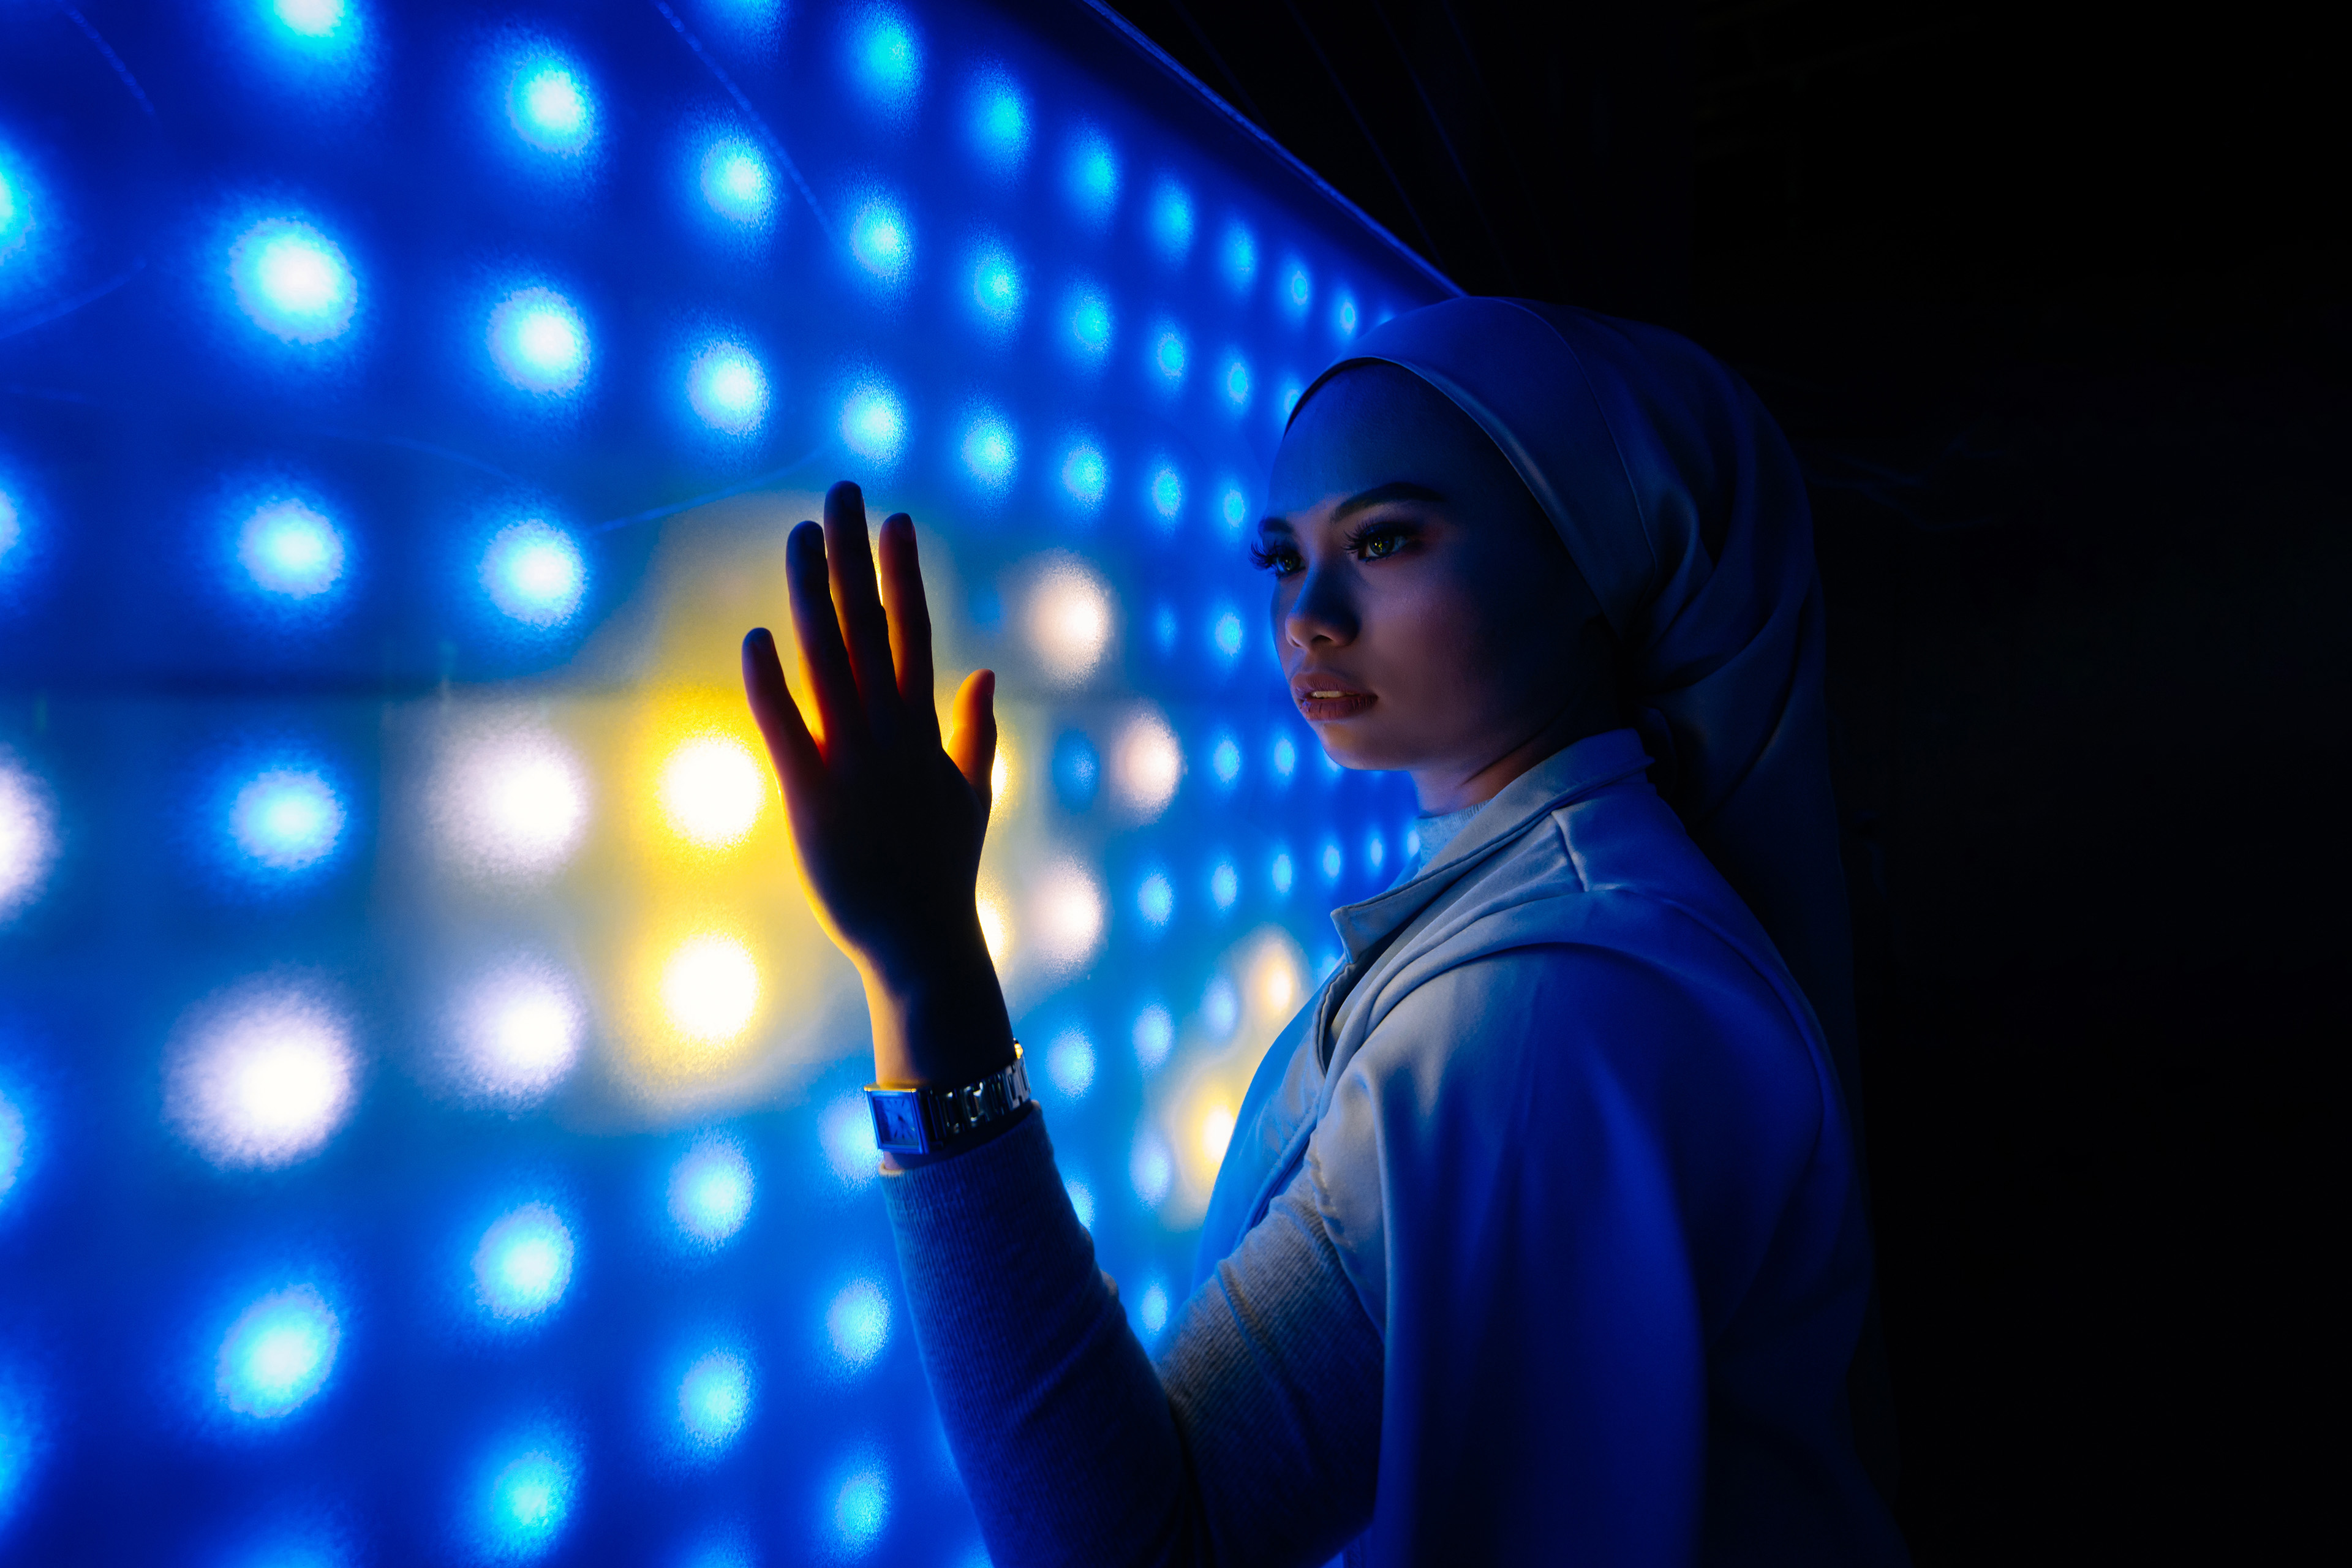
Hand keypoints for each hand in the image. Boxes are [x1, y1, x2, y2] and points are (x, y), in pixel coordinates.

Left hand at [740, 481, 1013, 1088]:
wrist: (924, 943)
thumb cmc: (943, 874)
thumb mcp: (974, 795)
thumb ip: (976, 731)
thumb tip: (983, 674)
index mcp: (924, 730)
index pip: (915, 633)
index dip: (904, 574)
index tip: (897, 519)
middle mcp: (890, 734)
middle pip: (869, 627)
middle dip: (856, 558)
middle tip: (841, 494)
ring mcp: (852, 762)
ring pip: (830, 661)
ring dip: (815, 595)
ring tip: (801, 537)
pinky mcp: (812, 798)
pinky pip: (788, 730)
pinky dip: (772, 685)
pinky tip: (757, 638)